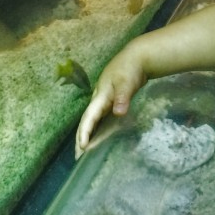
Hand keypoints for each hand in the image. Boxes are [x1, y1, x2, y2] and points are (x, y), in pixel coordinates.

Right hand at [74, 42, 146, 157]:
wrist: (137, 58)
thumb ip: (122, 97)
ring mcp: (104, 101)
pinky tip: (99, 137)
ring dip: (88, 134)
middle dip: (81, 137)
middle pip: (87, 121)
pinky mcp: (111, 102)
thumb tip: (117, 113)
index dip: (84, 132)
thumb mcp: (126, 82)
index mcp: (100, 96)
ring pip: (93, 120)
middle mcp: (99, 100)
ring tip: (83, 151)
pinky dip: (98, 129)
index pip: (89, 117)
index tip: (81, 146)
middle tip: (78, 156)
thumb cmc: (130, 69)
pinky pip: (101, 119)